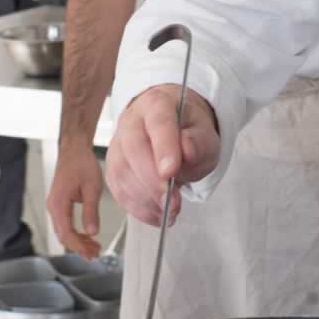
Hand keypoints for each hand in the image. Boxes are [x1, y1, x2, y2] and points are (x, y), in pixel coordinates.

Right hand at [48, 149, 106, 258]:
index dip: (79, 246)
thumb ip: (91, 211)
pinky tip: (87, 235)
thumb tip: (92, 232)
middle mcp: (53, 206)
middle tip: (96, 253)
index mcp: (58, 204)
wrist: (74, 149)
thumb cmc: (81, 164)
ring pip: (64, 231)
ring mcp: (55, 205)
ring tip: (94, 247)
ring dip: (78, 241)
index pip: (66, 233)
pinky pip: (65, 223)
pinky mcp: (59, 203)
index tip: (92, 252)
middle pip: (63, 235)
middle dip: (79, 246)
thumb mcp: (92, 188)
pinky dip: (75, 232)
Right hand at [103, 85, 220, 228]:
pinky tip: (156, 214)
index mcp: (157, 104)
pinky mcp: (113, 168)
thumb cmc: (189, 133)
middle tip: (172, 203)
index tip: (170, 173)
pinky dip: (138, 207)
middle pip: (134, 148)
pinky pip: (118, 189)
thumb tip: (187, 150)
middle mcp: (132, 121)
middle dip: (152, 181)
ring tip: (169, 211)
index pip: (158, 122)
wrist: (176, 133)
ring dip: (145, 199)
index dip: (163, 148)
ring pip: (122, 172)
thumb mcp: (205, 135)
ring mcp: (118, 144)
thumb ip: (199, 142)